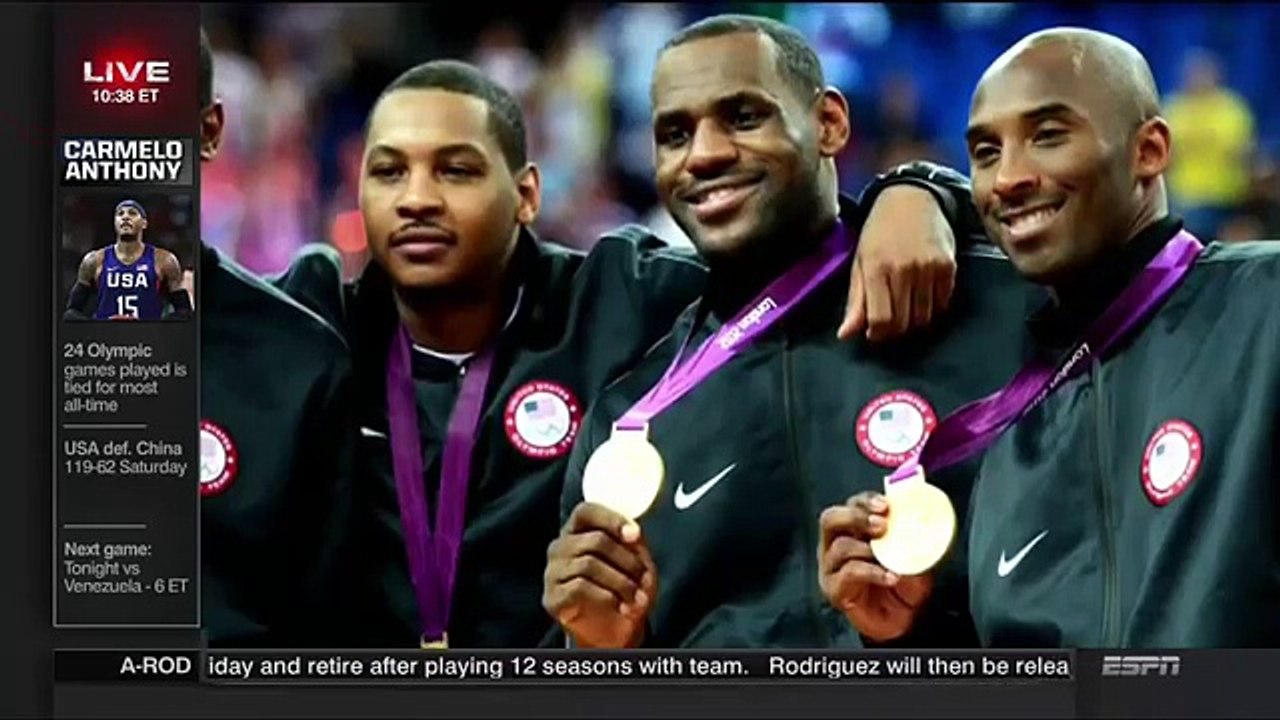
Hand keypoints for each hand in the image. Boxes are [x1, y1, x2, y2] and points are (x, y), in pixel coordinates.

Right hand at [543, 502, 656, 647]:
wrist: (615, 631)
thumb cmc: (624, 589)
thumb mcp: (636, 560)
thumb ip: (632, 541)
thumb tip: (632, 531)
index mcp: (579, 531)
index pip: (586, 511)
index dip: (611, 519)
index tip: (635, 535)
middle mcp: (561, 547)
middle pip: (595, 540)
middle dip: (626, 560)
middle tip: (643, 578)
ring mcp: (553, 572)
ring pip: (589, 564)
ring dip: (621, 582)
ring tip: (637, 597)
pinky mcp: (552, 597)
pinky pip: (579, 588)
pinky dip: (606, 597)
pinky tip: (618, 605)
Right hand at [818, 492, 933, 641]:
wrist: (902, 620)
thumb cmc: (904, 585)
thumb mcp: (914, 554)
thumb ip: (913, 536)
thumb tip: (923, 518)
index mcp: (854, 529)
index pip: (853, 504)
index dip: (866, 501)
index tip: (886, 505)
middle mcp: (835, 543)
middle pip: (831, 519)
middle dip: (855, 517)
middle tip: (881, 525)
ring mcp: (831, 567)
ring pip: (839, 546)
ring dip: (867, 548)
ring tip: (889, 557)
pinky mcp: (833, 588)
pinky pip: (848, 573)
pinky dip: (872, 572)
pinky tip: (890, 577)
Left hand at [839, 185, 957, 341]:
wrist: (912, 198)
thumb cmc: (880, 232)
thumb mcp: (860, 263)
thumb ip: (855, 301)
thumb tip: (845, 335)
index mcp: (877, 268)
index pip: (881, 320)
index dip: (878, 334)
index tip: (874, 331)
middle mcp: (904, 270)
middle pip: (904, 323)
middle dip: (895, 329)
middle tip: (890, 318)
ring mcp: (929, 268)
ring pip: (925, 317)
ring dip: (914, 320)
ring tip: (906, 305)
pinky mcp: (949, 266)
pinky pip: (943, 304)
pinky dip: (932, 307)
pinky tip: (922, 294)